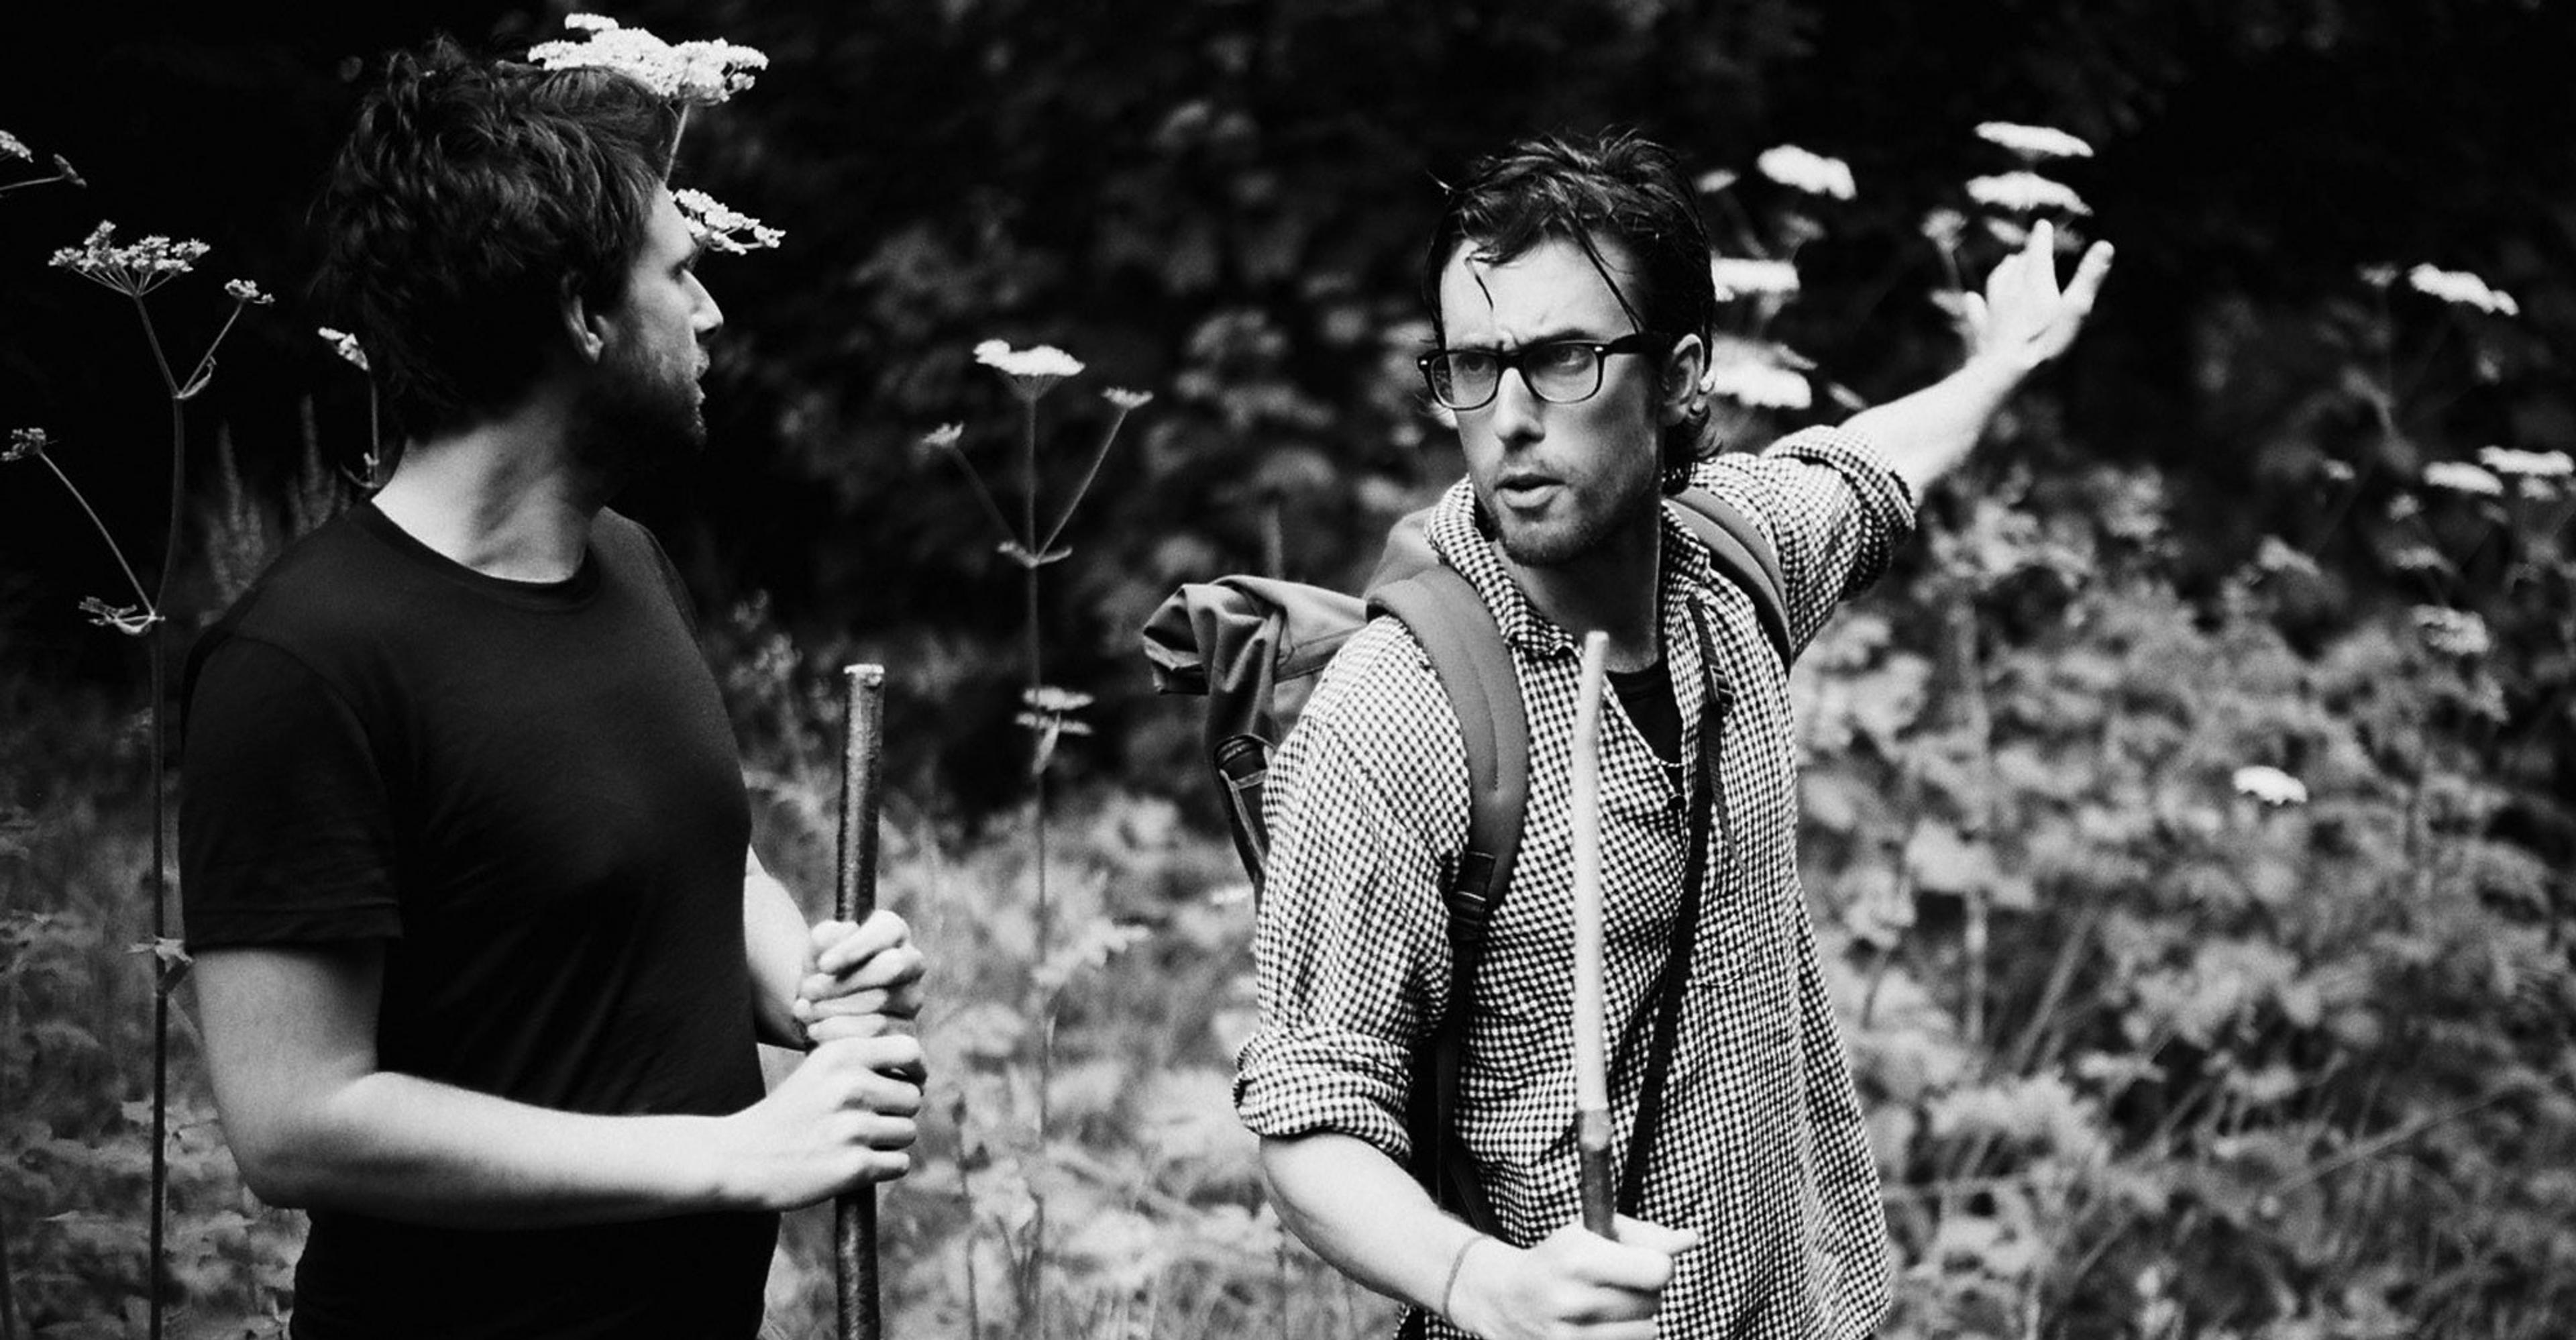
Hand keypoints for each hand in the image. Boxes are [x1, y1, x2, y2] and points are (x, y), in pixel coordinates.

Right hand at [713, 1032, 924, 1210]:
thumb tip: (917, 1074)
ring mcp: (854, 1127)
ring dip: (888, 1142)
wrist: (740, 1158)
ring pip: (908, 1132)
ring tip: (851, 1143)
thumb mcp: (817, 1071)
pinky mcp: (855, 1167)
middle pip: (913, 1098)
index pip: (910, 1051)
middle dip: (896, 1113)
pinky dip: (883, 1168)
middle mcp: (851, 1086)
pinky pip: (899, 1164)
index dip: (916, 1070)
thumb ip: (862, 1064)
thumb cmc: (785, 1115)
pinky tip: (853, 1164)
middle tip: (863, 1123)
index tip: (910, 1082)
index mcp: (841, 1055)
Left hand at [794, 910, 924, 1044]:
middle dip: (843, 981)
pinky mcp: (906, 1030)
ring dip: (834, 1008)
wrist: (819, 1012)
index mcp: (893, 932)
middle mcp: (912, 962)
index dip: (854, 949)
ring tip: (805, 1010)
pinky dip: (839, 1032)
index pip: (887, 931)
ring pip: (879, 1002)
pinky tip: (816, 1028)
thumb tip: (848, 931)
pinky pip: (875, 1033)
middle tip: (808, 990)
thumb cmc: (822, 974)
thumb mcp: (815, 951)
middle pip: (890, 967)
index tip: (824, 965)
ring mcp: (912, 998)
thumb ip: (826, 935)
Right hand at [1445, 1215, 1696, 1339]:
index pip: (1658, 1270)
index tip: (1647, 1260)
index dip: (1659, 1263)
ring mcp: (1571, 1336)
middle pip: (1654, 1302)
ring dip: (1636, 1317)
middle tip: (1621, 1281)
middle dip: (1645, 1290)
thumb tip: (1690, 1238)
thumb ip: (1644, 1235)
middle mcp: (1574, 1300)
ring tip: (1609, 1304)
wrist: (1505, 1299)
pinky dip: (1623, 1336)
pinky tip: (1602, 1325)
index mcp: (1579, 1258)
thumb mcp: (1590, 1232)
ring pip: (1646, 1330)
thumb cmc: (1557, 1259)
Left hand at [1959, 218, 2112, 376]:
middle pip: (2017, 267)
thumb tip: (2105, 245)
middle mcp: (2011, 291)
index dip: (2041, 238)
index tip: (2042, 225)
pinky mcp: (1985, 331)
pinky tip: (1972, 298)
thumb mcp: (2075, 309)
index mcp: (2035, 283)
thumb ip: (2089, 278)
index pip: (2038, 253)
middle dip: (2025, 255)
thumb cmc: (2046, 341)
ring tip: (2007, 265)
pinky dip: (1977, 302)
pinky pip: (1978, 311)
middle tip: (2030, 249)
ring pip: (1997, 283)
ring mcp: (1995, 311)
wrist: (2006, 371)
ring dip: (2004, 272)